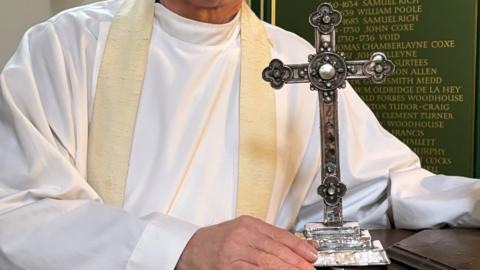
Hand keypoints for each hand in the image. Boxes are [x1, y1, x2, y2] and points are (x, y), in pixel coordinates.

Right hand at [176, 215, 317, 269]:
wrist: (190, 248)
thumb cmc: (217, 240)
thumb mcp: (244, 230)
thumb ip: (269, 237)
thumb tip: (297, 245)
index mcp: (248, 224)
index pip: (280, 235)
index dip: (298, 246)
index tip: (312, 254)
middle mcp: (242, 236)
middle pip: (275, 250)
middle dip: (296, 261)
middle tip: (310, 268)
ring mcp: (234, 253)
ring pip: (267, 263)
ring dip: (286, 269)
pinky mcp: (228, 267)